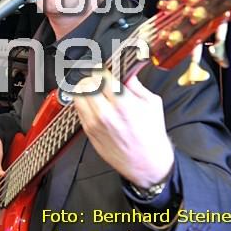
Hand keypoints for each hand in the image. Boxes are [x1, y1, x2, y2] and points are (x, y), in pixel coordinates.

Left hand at [73, 70, 173, 188]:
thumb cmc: (151, 135)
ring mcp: (94, 123)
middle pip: (85, 83)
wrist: (146, 163)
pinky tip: (92, 102)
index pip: (100, 76)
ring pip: (77, 95)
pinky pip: (78, 109)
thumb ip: (136, 85)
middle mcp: (106, 113)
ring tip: (92, 89)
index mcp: (123, 103)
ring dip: (83, 89)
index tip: (102, 68)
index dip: (100, 69)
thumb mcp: (152, 104)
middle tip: (96, 78)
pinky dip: (82, 102)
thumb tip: (126, 72)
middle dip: (91, 78)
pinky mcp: (88, 131)